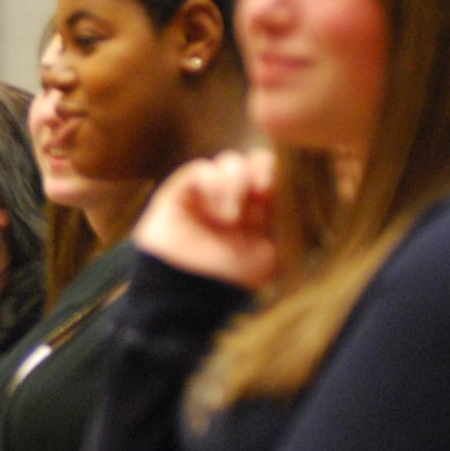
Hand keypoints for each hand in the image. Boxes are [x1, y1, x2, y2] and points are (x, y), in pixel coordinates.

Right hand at [133, 150, 278, 290]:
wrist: (191, 288)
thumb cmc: (230, 277)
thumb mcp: (265, 252)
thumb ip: (272, 220)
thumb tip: (271, 184)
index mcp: (252, 213)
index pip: (264, 175)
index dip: (268, 171)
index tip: (267, 187)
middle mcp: (228, 201)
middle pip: (247, 163)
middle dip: (256, 171)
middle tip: (257, 190)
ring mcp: (203, 196)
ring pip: (226, 162)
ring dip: (235, 181)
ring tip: (230, 214)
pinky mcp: (178, 194)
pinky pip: (201, 169)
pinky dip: (213, 182)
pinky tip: (216, 208)